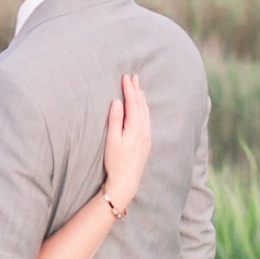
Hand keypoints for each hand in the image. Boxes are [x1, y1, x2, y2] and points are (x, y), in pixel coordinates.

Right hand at [102, 73, 150, 212]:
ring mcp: (147, 136)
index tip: (126, 77)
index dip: (129, 89)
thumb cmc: (116, 162)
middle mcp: (144, 130)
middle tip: (134, 77)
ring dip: (142, 99)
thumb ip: (115, 119)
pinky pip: (147, 120)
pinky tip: (143, 109)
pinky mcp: (147, 142)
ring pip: (146, 112)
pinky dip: (145, 109)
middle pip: (141, 105)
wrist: (126, 181)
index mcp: (135, 128)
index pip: (132, 103)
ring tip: (139, 88)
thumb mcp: (112, 140)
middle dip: (137, 90)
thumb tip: (117, 101)